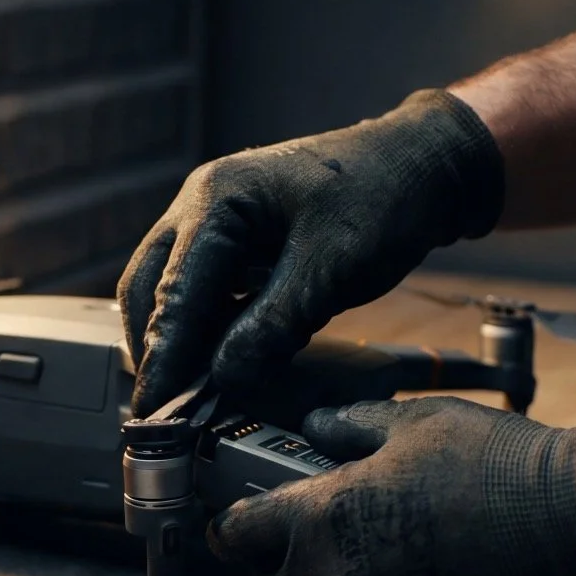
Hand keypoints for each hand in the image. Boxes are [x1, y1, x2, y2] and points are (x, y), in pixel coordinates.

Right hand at [119, 89, 503, 416]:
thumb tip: (224, 380)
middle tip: (162, 408)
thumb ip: (272, 326)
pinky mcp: (238, 241)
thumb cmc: (384, 197)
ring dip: (178, 341)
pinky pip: (204, 290)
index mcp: (217, 198)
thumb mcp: (330, 269)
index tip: (155, 410)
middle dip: (155, 349)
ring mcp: (216, 220)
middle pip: (148, 287)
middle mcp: (202, 204)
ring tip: (187, 395)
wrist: (426, 165)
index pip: (172, 291)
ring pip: (171, 290)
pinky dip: (206, 328)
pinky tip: (221, 363)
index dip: (163, 357)